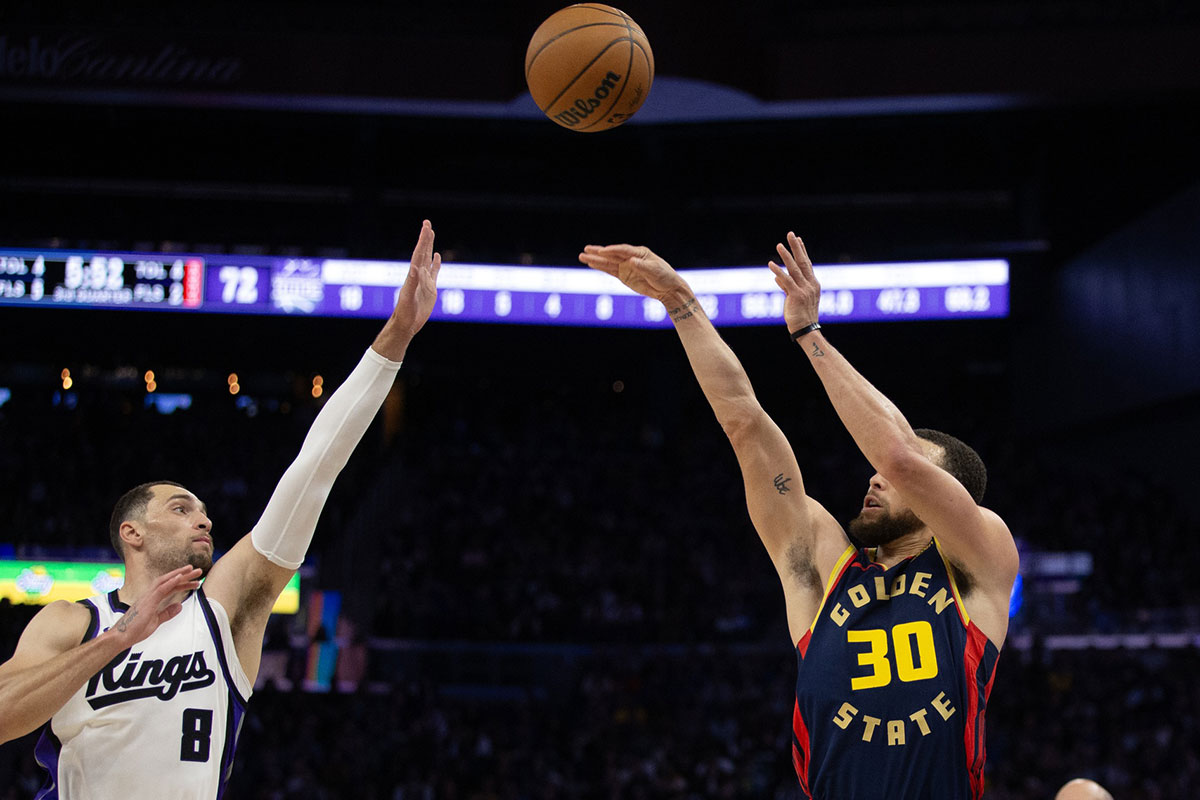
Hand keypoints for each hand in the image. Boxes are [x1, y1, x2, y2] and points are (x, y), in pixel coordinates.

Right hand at [108, 566, 201, 647]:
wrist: (121, 637)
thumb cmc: (135, 630)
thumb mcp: (156, 621)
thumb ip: (167, 613)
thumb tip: (180, 605)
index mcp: (152, 599)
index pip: (170, 588)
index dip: (183, 584)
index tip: (195, 582)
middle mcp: (149, 594)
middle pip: (169, 580)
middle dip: (184, 575)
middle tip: (199, 571)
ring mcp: (147, 597)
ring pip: (165, 581)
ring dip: (179, 574)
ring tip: (193, 570)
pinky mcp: (147, 602)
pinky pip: (160, 589)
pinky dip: (170, 582)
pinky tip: (180, 577)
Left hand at [389, 220, 442, 339]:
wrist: (406, 324)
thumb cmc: (405, 313)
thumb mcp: (408, 298)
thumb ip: (413, 283)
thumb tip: (416, 267)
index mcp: (413, 275)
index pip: (419, 254)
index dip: (423, 240)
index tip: (426, 227)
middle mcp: (418, 275)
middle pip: (423, 252)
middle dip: (425, 238)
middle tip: (427, 223)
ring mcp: (424, 281)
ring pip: (428, 259)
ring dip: (429, 246)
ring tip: (431, 234)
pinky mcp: (430, 289)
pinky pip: (434, 272)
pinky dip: (436, 263)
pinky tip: (437, 256)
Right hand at [579, 244, 687, 302]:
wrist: (668, 289)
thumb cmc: (664, 276)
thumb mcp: (654, 270)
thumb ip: (641, 266)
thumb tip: (630, 261)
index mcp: (639, 252)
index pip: (623, 250)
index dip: (612, 250)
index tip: (602, 251)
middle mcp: (630, 257)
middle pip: (612, 254)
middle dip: (599, 252)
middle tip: (586, 249)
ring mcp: (626, 266)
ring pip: (608, 262)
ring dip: (596, 260)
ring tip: (582, 256)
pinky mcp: (624, 276)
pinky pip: (610, 271)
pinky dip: (601, 267)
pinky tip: (591, 264)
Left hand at [767, 232, 820, 333]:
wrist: (805, 330)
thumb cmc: (800, 316)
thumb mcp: (794, 298)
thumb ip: (786, 286)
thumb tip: (777, 277)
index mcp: (813, 284)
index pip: (807, 264)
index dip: (802, 251)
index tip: (798, 239)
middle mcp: (811, 284)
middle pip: (803, 262)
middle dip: (796, 247)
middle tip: (791, 234)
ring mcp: (805, 290)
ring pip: (794, 269)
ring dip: (786, 256)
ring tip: (779, 245)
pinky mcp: (797, 295)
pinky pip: (787, 281)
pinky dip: (778, 272)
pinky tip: (771, 264)